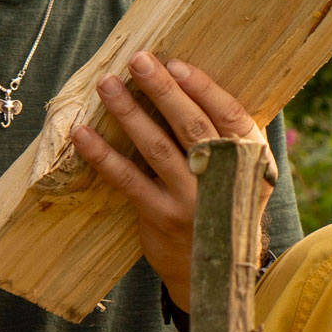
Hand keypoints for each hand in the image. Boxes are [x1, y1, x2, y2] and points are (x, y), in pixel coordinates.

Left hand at [68, 54, 276, 313]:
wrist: (214, 270)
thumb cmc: (223, 204)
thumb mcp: (242, 172)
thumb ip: (227, 136)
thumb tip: (189, 82)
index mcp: (248, 158)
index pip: (228, 114)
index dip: (202, 88)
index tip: (175, 64)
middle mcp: (222, 178)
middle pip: (191, 125)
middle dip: (162, 90)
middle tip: (138, 61)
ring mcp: (190, 199)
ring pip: (156, 147)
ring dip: (128, 113)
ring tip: (107, 85)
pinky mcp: (159, 216)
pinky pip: (127, 179)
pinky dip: (103, 155)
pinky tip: (83, 134)